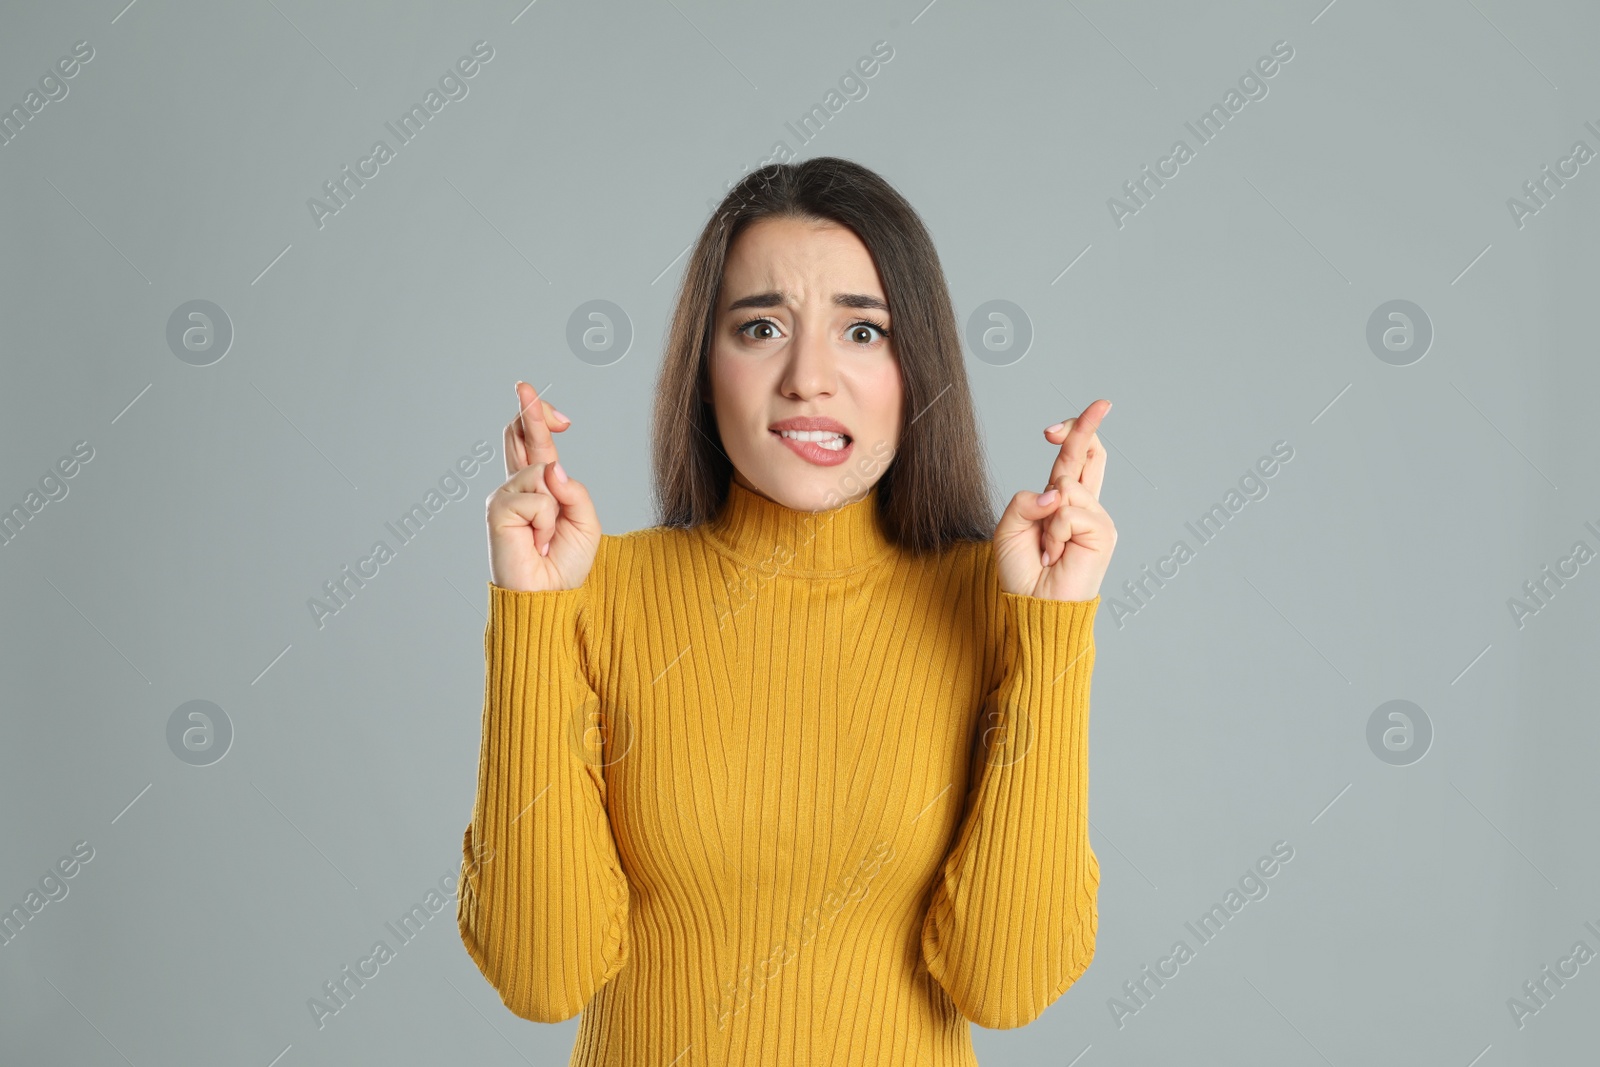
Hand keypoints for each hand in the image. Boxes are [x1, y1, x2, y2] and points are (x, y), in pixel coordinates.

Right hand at [486, 381, 600, 591]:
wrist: (550, 598)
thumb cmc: (565, 564)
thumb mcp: (585, 522)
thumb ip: (574, 491)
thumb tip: (551, 467)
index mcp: (538, 488)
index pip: (533, 443)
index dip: (536, 417)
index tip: (536, 398)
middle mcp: (516, 487)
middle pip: (520, 436)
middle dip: (529, 411)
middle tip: (522, 385)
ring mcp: (504, 497)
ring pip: (540, 470)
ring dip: (555, 505)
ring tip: (546, 537)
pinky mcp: (498, 510)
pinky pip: (538, 497)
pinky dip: (547, 520)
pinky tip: (537, 542)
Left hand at [993, 399, 1117, 600]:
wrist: (1035, 606)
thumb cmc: (1022, 571)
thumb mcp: (1009, 528)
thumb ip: (1025, 501)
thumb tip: (1056, 491)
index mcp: (1062, 500)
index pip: (1074, 458)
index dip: (1075, 432)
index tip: (1061, 422)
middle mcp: (1083, 505)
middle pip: (1089, 454)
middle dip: (1087, 426)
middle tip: (1103, 404)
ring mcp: (1095, 518)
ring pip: (1066, 487)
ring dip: (1045, 518)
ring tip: (1047, 548)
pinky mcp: (1103, 533)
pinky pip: (1069, 512)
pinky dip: (1054, 532)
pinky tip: (1056, 554)